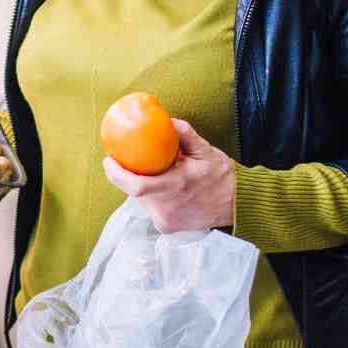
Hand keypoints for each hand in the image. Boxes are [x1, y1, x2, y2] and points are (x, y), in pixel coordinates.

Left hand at [102, 119, 234, 232]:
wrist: (238, 205)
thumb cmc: (222, 176)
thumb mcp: (206, 150)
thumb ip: (184, 134)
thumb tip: (164, 119)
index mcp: (175, 187)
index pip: (135, 185)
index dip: (116, 173)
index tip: (109, 159)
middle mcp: (167, 209)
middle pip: (134, 192)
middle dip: (129, 175)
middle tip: (131, 160)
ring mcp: (166, 221)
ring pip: (141, 201)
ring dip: (142, 186)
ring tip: (154, 172)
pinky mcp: (167, 228)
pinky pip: (150, 208)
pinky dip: (152, 196)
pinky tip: (163, 187)